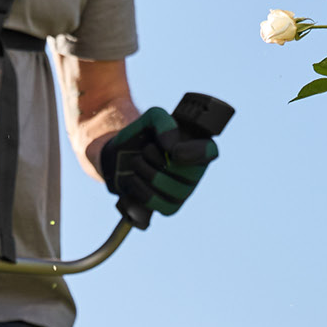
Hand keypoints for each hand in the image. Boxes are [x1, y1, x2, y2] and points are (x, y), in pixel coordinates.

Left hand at [96, 106, 218, 225]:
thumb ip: (163, 123)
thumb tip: (172, 148)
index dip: (194, 153)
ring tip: (136, 162)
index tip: (173, 151)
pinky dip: (142, 193)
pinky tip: (134, 180)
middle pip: (189, 175)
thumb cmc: (140, 136)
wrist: (117, 156)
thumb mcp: (149, 119)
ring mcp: (184, 192)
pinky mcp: (169, 207)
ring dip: (147, 174)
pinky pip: (163, 207)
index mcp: (197, 146)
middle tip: (145, 150)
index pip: (209, 152)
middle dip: (158, 161)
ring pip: (175, 192)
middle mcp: (195, 171)